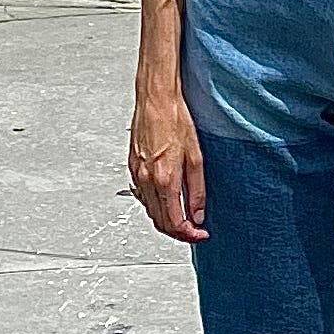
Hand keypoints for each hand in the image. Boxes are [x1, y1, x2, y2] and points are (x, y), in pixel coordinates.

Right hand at [128, 75, 207, 243]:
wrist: (155, 99)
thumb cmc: (175, 119)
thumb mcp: (196, 157)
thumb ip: (197, 190)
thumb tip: (199, 214)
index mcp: (164, 179)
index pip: (175, 222)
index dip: (189, 234)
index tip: (201, 234)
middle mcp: (147, 180)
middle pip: (160, 222)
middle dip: (178, 232)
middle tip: (194, 230)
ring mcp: (137, 174)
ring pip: (150, 211)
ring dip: (166, 220)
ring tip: (184, 217)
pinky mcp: (132, 167)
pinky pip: (143, 196)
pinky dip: (155, 205)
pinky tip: (167, 200)